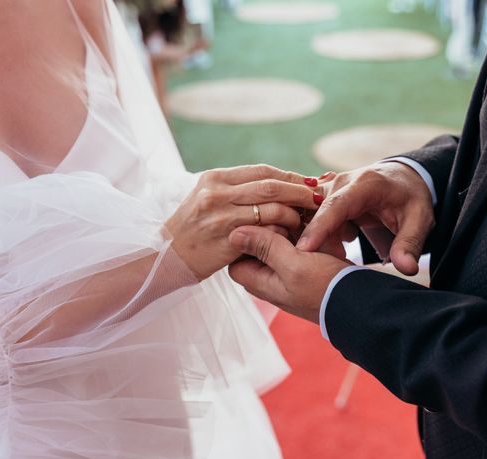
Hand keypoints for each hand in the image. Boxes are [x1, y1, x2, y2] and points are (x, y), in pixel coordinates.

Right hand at [166, 165, 322, 280]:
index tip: (308, 181)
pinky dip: (283, 231)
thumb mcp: (206, 199)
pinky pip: (267, 231)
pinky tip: (292, 235)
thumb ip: (234, 189)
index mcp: (214, 178)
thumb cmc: (191, 230)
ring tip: (307, 219)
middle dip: (300, 190)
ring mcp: (222, 215)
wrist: (167, 258)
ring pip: (272, 207)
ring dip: (295, 213)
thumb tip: (272, 183)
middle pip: (271, 185)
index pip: (262, 171)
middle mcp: (217, 192)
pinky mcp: (229, 238)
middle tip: (319, 196)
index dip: (289, 176)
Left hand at [228, 226, 350, 321]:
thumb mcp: (293, 265)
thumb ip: (264, 247)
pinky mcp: (306, 263)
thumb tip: (233, 234)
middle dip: (271, 227)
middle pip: (255, 243)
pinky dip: (305, 231)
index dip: (247, 235)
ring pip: (278, 238)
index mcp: (259, 281)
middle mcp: (270, 277)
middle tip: (290, 223)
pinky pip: (298, 241)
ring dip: (291, 227)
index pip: (235, 252)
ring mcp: (288, 271)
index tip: (268, 226)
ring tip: (306, 223)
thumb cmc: (326, 288)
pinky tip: (317, 227)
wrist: (361, 300)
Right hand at [298, 163, 433, 274]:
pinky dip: (318, 237)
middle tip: (335, 268)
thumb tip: (406, 268)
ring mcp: (330, 188)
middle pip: (317, 214)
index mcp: (365, 184)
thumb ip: (410, 244)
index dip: (319, 228)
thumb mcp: (420, 220)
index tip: (303, 249)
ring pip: (310, 218)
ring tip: (339, 260)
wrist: (404, 178)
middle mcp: (342, 182)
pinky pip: (312, 218)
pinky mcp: (324, 197)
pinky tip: (336, 250)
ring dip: (318, 242)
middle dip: (318, 244)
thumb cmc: (411, 197)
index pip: (336, 206)